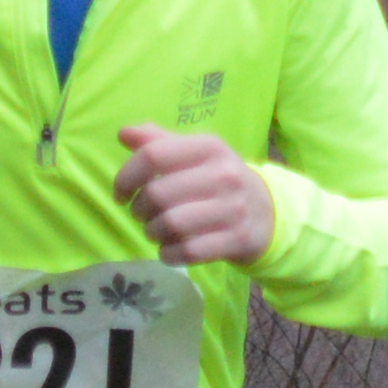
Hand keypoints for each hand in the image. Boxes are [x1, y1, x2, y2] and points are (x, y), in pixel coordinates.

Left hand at [114, 124, 272, 266]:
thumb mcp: (196, 154)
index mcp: (210, 146)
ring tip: (155, 231)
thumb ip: (158, 143)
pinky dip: (168, 254)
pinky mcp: (236, 240)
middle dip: (139, 209)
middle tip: (141, 214)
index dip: (126, 176)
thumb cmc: (218, 180)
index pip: (153, 156)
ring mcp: (233, 209)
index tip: (121, 193)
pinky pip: (188, 252)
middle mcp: (224, 174)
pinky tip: (168, 249)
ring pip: (171, 224)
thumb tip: (123, 134)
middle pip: (158, 193)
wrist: (267, 212)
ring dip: (152, 232)